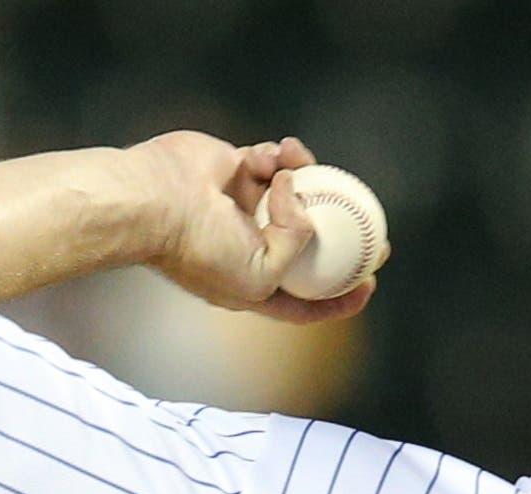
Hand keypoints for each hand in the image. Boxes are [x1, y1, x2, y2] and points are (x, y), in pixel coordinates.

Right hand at [131, 131, 384, 321]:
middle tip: (376, 231)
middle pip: (309, 244)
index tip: (370, 285)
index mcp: (254, 282)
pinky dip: (281, 156)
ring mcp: (242, 206)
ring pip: (295, 194)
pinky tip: (278, 156)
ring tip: (303, 168)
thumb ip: (297, 248)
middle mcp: (250, 245)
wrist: (154, 201)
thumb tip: (306, 204)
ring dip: (309, 179)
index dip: (340, 297)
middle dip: (344, 238)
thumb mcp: (260, 274)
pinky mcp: (234, 168)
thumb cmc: (200, 248)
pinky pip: (272, 160)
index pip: (305, 299)